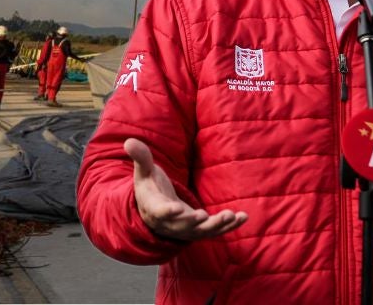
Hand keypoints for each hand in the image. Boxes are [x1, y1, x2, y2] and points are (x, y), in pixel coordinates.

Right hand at [124, 138, 247, 240]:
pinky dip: (229, 226)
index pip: (159, 212)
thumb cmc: (150, 189)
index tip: (175, 209)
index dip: (167, 212)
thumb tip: (129, 140)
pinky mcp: (199, 230)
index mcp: (154, 208)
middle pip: (182, 226)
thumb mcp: (144, 173)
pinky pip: (214, 231)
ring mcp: (186, 229)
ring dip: (216, 226)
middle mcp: (170, 223)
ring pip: (201, 232)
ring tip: (230, 216)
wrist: (155, 212)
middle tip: (205, 216)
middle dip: (194, 222)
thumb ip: (141, 158)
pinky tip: (244, 217)